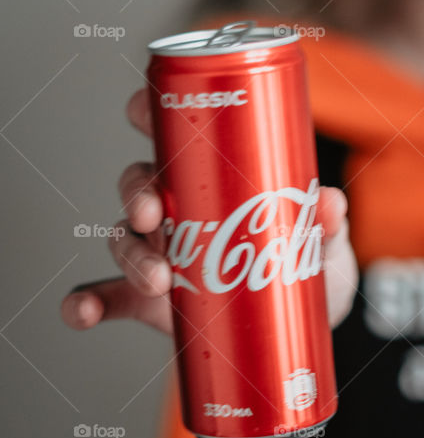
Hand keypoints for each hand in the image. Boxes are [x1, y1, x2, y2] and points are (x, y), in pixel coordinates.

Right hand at [60, 89, 358, 335]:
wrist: (298, 329)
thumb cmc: (305, 269)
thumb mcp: (323, 245)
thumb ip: (327, 225)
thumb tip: (329, 202)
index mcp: (213, 175)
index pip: (171, 129)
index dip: (147, 110)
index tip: (140, 108)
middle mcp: (177, 207)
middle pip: (139, 181)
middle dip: (138, 191)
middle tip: (155, 213)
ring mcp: (158, 252)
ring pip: (124, 236)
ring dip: (130, 253)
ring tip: (157, 280)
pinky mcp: (146, 299)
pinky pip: (106, 296)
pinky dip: (84, 303)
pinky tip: (80, 312)